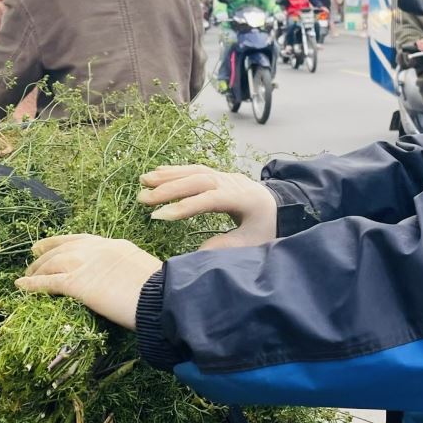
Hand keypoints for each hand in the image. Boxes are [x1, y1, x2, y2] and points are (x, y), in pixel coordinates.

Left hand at [16, 235, 160, 329]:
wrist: (159, 296)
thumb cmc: (158, 291)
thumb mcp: (142, 272)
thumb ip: (126, 273)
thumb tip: (122, 285)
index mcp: (113, 245)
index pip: (82, 239)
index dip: (62, 242)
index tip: (49, 244)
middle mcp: (96, 249)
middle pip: (63, 248)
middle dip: (45, 254)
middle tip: (32, 259)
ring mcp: (85, 264)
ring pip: (52, 263)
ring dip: (36, 270)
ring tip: (25, 277)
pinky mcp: (77, 283)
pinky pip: (48, 282)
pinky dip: (32, 284)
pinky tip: (21, 287)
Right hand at [138, 165, 277, 250]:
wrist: (280, 208)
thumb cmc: (265, 228)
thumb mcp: (253, 243)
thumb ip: (228, 246)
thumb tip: (200, 252)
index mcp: (243, 199)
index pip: (210, 200)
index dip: (185, 207)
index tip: (159, 216)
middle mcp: (233, 183)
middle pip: (198, 181)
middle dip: (169, 188)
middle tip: (143, 198)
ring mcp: (226, 176)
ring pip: (195, 171)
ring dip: (168, 175)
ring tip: (143, 181)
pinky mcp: (220, 175)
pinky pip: (196, 170)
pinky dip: (176, 170)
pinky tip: (158, 173)